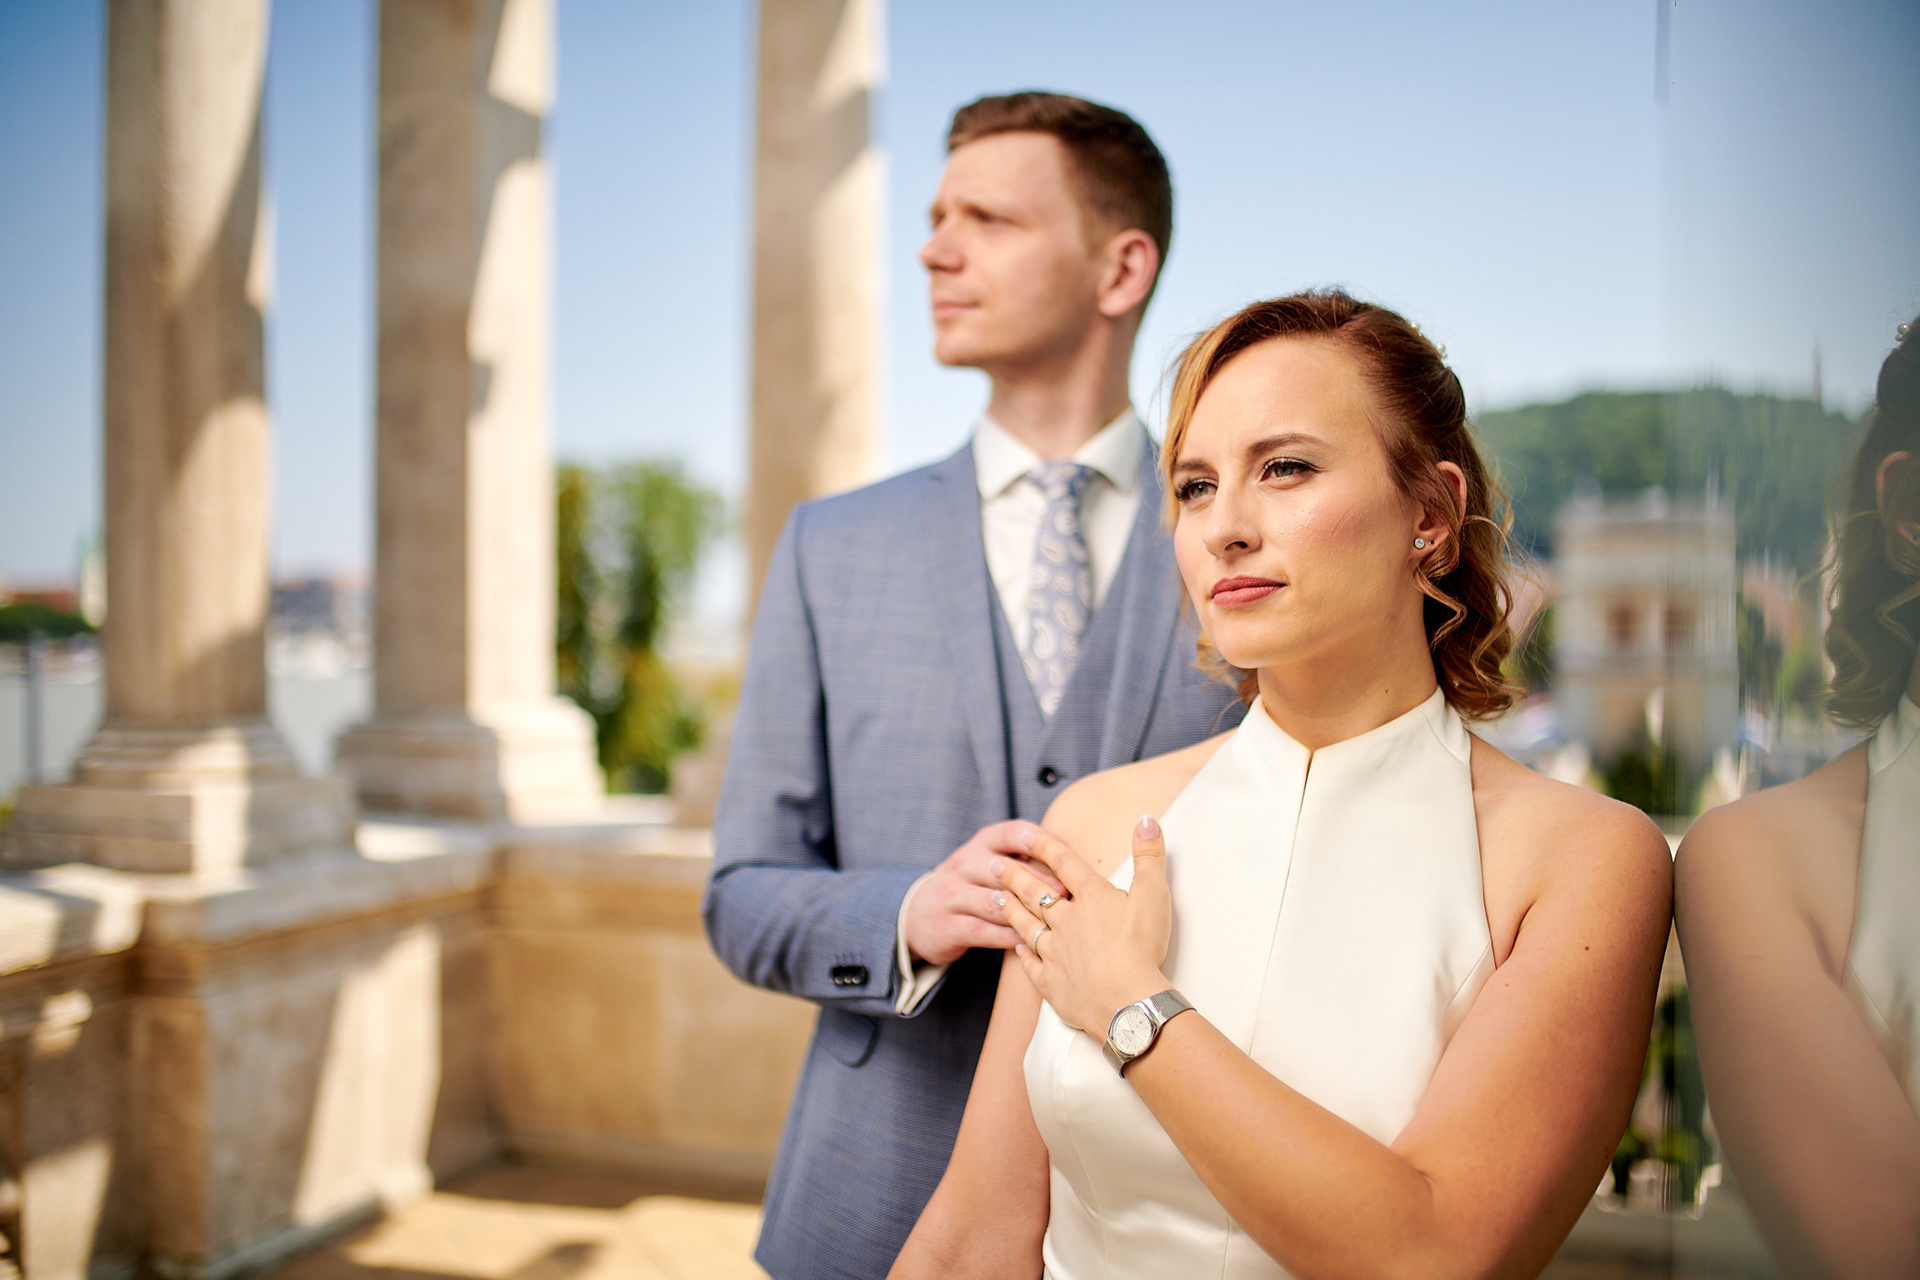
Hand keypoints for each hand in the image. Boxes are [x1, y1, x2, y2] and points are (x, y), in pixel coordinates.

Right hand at [904, 820, 1068, 966]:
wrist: (918, 915)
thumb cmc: (970, 887)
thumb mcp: (989, 865)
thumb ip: (1024, 862)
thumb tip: (1073, 865)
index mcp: (980, 844)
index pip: (1013, 832)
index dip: (1042, 841)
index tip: (1067, 854)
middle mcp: (963, 863)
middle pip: (1007, 869)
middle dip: (1040, 881)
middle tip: (1069, 893)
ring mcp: (951, 894)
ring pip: (996, 902)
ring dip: (1026, 912)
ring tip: (1054, 921)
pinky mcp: (946, 925)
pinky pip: (983, 931)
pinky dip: (1008, 937)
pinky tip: (1030, 942)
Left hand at [994, 815, 1170, 1033]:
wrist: (1127, 1001)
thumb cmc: (1143, 946)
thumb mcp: (1154, 894)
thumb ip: (1149, 856)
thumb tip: (1147, 819)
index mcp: (1091, 898)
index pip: (1065, 865)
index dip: (1045, 848)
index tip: (1026, 836)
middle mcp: (1066, 922)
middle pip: (1035, 894)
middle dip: (1013, 877)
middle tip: (993, 865)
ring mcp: (1055, 953)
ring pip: (1026, 926)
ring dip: (1010, 911)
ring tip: (995, 898)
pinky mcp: (1052, 984)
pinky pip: (1031, 966)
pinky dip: (1022, 956)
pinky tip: (1015, 949)